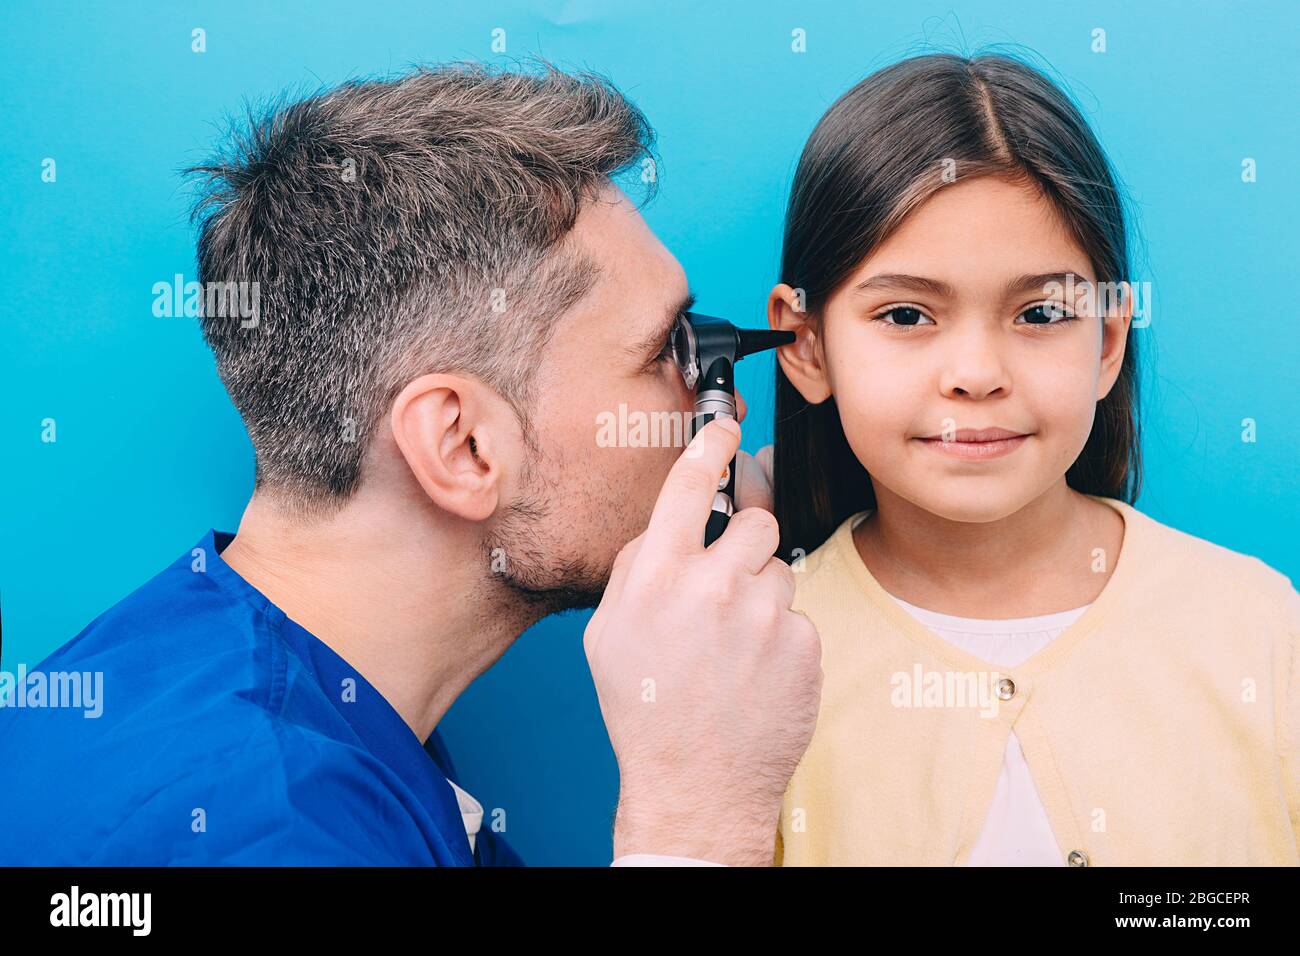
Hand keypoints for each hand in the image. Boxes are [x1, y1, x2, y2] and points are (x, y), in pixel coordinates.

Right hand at [584, 420, 821, 865]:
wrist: (697, 784)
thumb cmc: (647, 710)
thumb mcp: (609, 632)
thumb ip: (637, 568)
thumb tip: (667, 529)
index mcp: (659, 577)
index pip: (691, 485)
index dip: (712, 445)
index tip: (726, 426)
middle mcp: (713, 586)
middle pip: (755, 523)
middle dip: (745, 546)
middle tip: (726, 588)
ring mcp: (764, 615)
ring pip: (780, 569)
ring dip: (761, 594)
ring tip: (735, 645)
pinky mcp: (802, 644)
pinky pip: (797, 615)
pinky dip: (780, 635)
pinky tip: (756, 670)